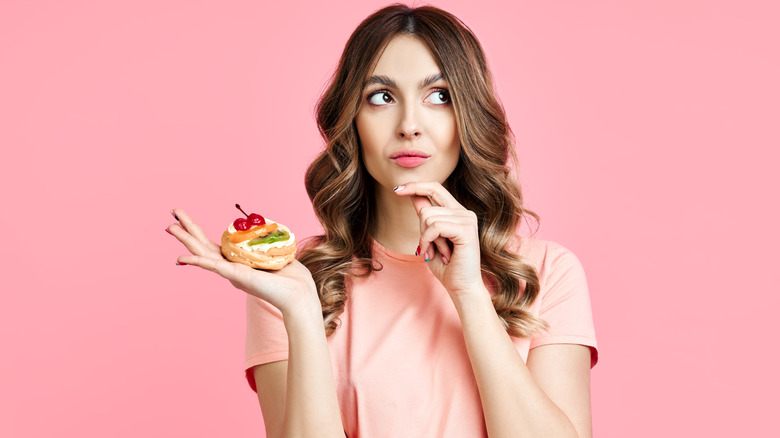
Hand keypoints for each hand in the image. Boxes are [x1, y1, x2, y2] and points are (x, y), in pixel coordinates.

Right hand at [166, 209, 319, 317]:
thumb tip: (265, 230)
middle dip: (187, 229)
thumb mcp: (275, 253)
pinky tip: (182, 258)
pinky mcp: (237, 277)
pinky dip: (197, 262)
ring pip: (203, 254)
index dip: (199, 232)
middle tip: (172, 212)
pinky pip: (213, 267)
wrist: (298, 294)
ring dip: (186, 241)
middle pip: (203, 245)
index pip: (213, 244)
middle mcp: (230, 267)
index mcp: (237, 262)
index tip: (185, 218)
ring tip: (170, 228)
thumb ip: (266, 243)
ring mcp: (231, 273)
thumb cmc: (291, 277)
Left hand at [393, 182, 486, 298]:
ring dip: (426, 239)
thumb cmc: (446, 266)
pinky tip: (436, 252)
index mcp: (457, 212)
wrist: (461, 287)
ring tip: (438, 252)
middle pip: (427, 206)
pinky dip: (428, 241)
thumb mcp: (430, 238)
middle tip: (430, 247)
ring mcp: (467, 219)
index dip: (415, 186)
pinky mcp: (466, 229)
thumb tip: (414, 195)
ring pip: (428, 217)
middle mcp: (464, 212)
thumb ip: (426, 218)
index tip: (397, 189)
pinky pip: (435, 227)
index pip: (435, 188)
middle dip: (421, 228)